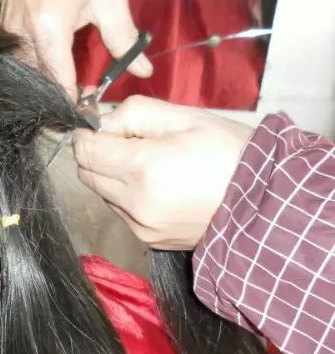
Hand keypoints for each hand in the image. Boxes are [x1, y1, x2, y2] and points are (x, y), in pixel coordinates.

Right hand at [1, 0, 151, 98]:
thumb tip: (143, 71)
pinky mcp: (2, 28)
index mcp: (48, 30)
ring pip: (26, 75)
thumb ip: (125, 38)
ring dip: (46, 84)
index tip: (92, 114)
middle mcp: (21, 36)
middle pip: (39, 84)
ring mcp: (7, 33)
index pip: (59, 85)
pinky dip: (34, 69)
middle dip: (60, 98)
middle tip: (84, 103)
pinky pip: (17, 60)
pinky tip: (52, 67)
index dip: (76, 104)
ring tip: (69, 87)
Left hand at [71, 96, 253, 249]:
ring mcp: (141, 225)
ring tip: (154, 164)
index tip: (101, 126)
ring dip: (114, 176)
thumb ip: (134, 113)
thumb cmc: (232, 153)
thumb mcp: (186, 118)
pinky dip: (129, 197)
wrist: (267, 203)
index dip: (88, 134)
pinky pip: (122, 212)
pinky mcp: (149, 239)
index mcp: (142, 167)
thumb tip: (101, 122)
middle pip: (88, 174)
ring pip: (104, 193)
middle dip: (100, 154)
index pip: (85, 151)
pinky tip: (161, 186)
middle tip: (131, 141)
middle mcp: (135, 202)